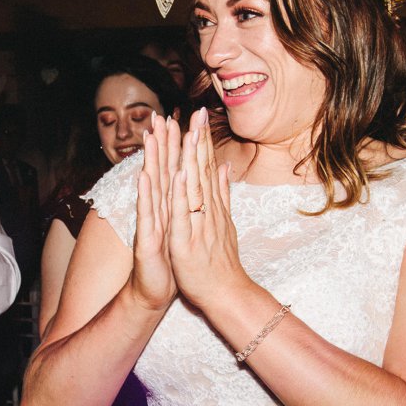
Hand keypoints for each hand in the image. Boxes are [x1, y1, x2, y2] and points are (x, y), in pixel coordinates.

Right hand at [125, 113, 177, 310]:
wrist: (156, 292)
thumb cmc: (171, 261)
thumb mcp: (184, 230)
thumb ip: (186, 205)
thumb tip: (191, 185)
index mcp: (171, 208)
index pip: (175, 171)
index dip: (177, 146)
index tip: (180, 120)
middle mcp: (159, 211)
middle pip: (161, 173)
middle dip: (162, 144)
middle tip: (161, 117)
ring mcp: (151, 224)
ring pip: (153, 187)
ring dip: (152, 161)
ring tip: (152, 136)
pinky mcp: (147, 240)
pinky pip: (148, 214)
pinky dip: (147, 194)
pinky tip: (145, 175)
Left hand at [165, 111, 250, 311]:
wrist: (226, 293)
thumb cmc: (221, 260)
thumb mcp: (225, 222)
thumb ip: (224, 194)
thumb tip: (226, 167)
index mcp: (214, 206)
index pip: (208, 168)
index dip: (203, 142)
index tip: (199, 116)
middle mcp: (209, 210)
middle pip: (203, 171)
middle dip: (199, 141)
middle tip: (197, 113)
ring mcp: (199, 224)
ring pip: (193, 186)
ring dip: (190, 159)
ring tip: (188, 132)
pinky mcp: (186, 240)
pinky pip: (182, 214)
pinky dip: (180, 193)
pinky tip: (178, 173)